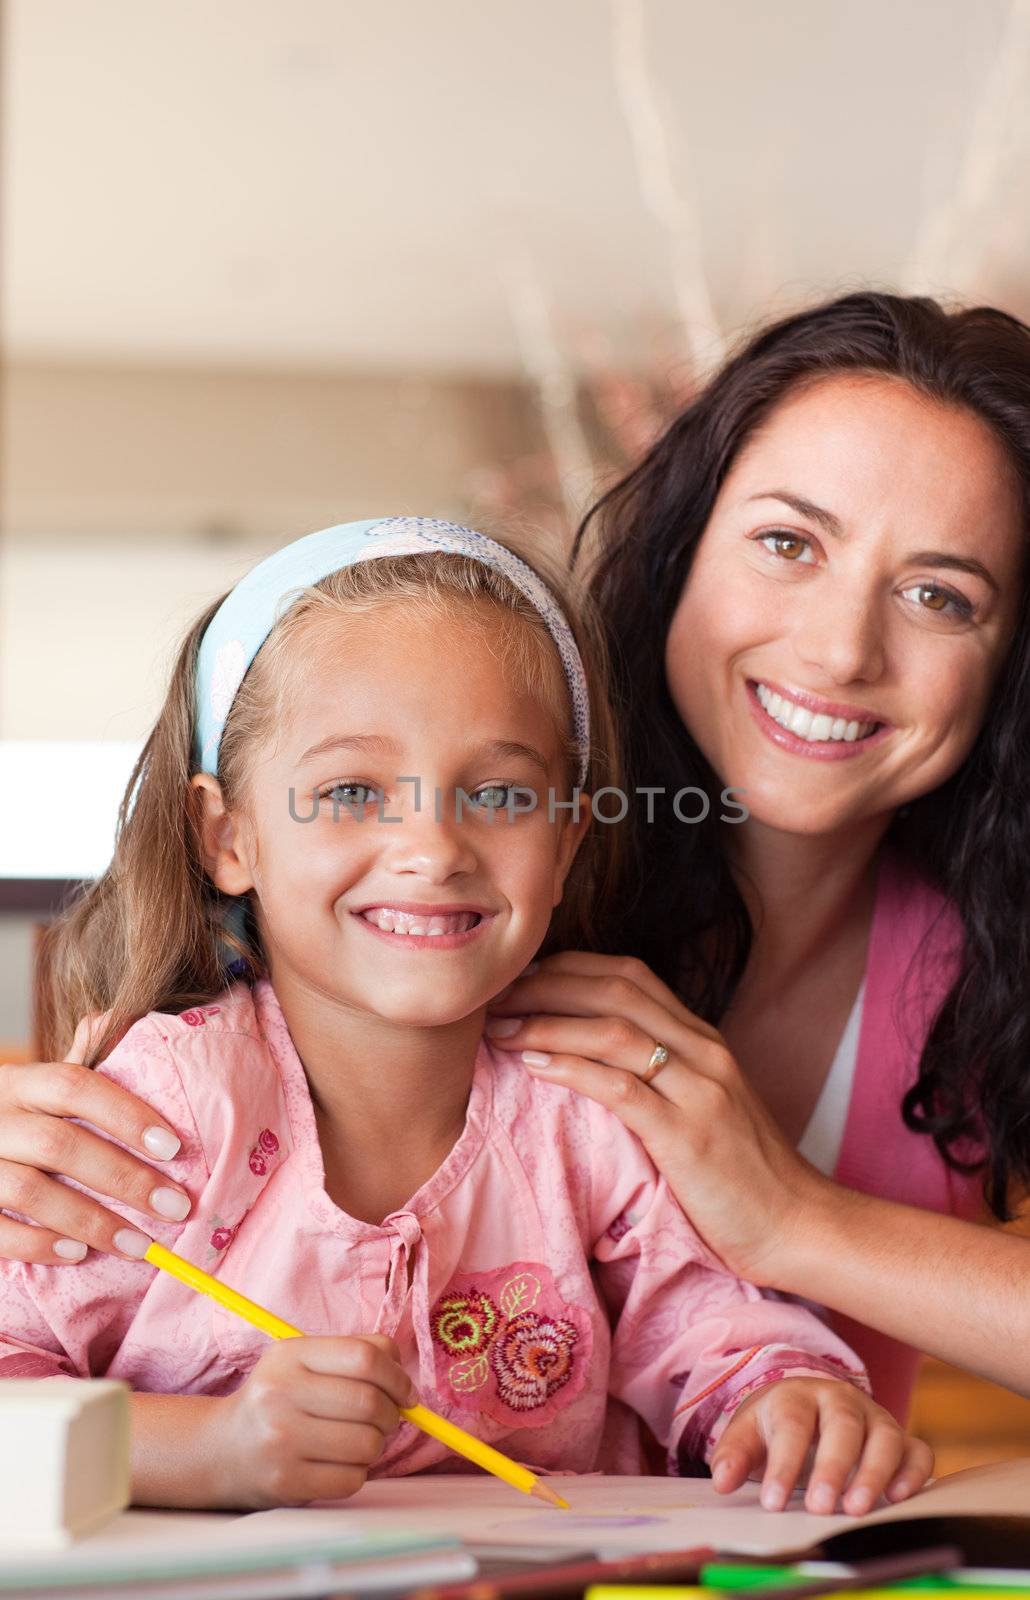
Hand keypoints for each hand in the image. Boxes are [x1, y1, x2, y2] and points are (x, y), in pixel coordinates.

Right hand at [0, 1053, 189, 1262]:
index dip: (126, 1114)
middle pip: (60, 1145)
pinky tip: (78, 1254)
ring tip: (139, 1243)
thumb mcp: (40, 1086)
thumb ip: (81, 1062)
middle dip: (125, 1178)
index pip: (75, 1086)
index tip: (174, 1147)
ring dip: (92, 1221)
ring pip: (30, 1191)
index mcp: (21, 1083)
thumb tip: (123, 1019)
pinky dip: (39, 1245)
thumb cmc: (17, 1119)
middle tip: (175, 1207)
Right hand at [212, 1334, 416, 1507]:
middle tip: (386, 1420)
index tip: (406, 1394)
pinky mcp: (285, 1481)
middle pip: (369, 1402)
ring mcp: (280, 1440)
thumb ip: (355, 1351)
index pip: (364, 1358)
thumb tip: (403, 1373)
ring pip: (366, 1444)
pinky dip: (357, 1473)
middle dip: (391, 1415)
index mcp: (290, 1355)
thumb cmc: (280, 1399)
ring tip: (359, 1441)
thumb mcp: (305, 1360)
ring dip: (375, 1445)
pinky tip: (339, 1463)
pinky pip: (351, 1479)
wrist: (223, 1449)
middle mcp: (280, 1394)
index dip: (397, 1377)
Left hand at [485, 952, 830, 1283]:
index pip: (631, 975)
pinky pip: (620, 1086)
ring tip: (498, 1028)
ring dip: (545, 1022)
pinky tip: (533, 1066)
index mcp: (704, 1040)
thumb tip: (594, 1063)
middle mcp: (703, 1051)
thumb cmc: (745, 1178)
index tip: (522, 978)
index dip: (570, 968)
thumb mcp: (705, 1109)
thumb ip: (663, 1076)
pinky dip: (570, 1068)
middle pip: (615, 989)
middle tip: (495, 995)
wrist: (801, 1227)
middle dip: (546, 984)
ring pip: (612, 1029)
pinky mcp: (688, 1134)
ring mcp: (699, 1090)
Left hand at [709, 1377, 932, 1514]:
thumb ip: (734, 1455)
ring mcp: (874, 1417)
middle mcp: (841, 1400)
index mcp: (798, 1396)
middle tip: (819, 1507)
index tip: (772, 1502)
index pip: (792, 1426)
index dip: (783, 1464)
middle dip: (832, 1467)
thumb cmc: (776, 1425)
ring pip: (884, 1436)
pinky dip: (913, 1472)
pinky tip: (898, 1498)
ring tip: (856, 1509)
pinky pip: (916, 1450)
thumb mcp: (749, 1434)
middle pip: (842, 1426)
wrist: (806, 1405)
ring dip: (874, 1473)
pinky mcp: (900, 1438)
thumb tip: (723, 1481)